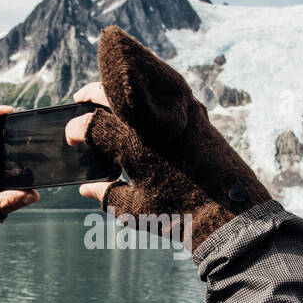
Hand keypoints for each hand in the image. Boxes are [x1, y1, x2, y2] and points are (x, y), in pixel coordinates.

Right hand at [65, 27, 269, 252]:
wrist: (231, 213)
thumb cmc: (180, 216)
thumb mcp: (137, 211)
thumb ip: (108, 196)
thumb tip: (87, 188)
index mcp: (131, 146)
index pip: (92, 126)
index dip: (76, 130)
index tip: (72, 138)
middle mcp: (151, 124)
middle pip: (112, 93)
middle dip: (91, 93)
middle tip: (81, 98)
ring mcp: (176, 115)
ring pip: (140, 86)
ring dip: (120, 86)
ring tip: (108, 93)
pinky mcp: (198, 116)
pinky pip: (168, 92)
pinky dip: (150, 91)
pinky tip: (145, 102)